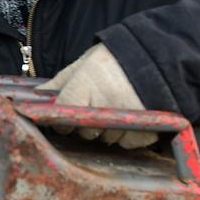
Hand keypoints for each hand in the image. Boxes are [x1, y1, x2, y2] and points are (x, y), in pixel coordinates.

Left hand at [36, 43, 156, 148]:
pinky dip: (126, 136)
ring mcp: (124, 120)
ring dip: (107, 131)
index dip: (61, 118)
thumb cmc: (118, 58)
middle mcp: (103, 106)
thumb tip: (39, 93)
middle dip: (86, 125)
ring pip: (105, 140)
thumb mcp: (87, 61)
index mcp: (84, 86)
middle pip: (84, 133)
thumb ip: (63, 79)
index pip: (61, 116)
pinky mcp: (144, 130)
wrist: (160, 56)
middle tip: (96, 109)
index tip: (67, 115)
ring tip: (116, 110)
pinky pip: (126, 143)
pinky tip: (130, 119)